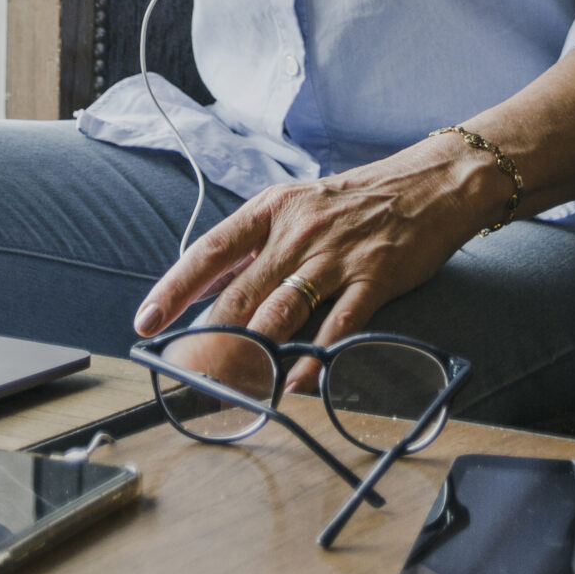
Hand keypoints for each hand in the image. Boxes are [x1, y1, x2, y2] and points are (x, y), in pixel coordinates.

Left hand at [134, 134, 498, 392]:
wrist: (427, 185)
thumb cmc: (353, 200)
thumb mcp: (293, 206)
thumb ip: (250, 247)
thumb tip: (200, 284)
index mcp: (270, 211)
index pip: (209, 252)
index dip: (174, 290)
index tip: (147, 322)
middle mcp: (297, 232)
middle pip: (240, 294)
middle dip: (209, 342)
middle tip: (187, 377)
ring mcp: (335, 256)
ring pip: (281, 313)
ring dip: (253, 356)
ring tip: (231, 389)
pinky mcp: (373, 278)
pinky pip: (337, 327)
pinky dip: (315, 360)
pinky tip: (297, 384)